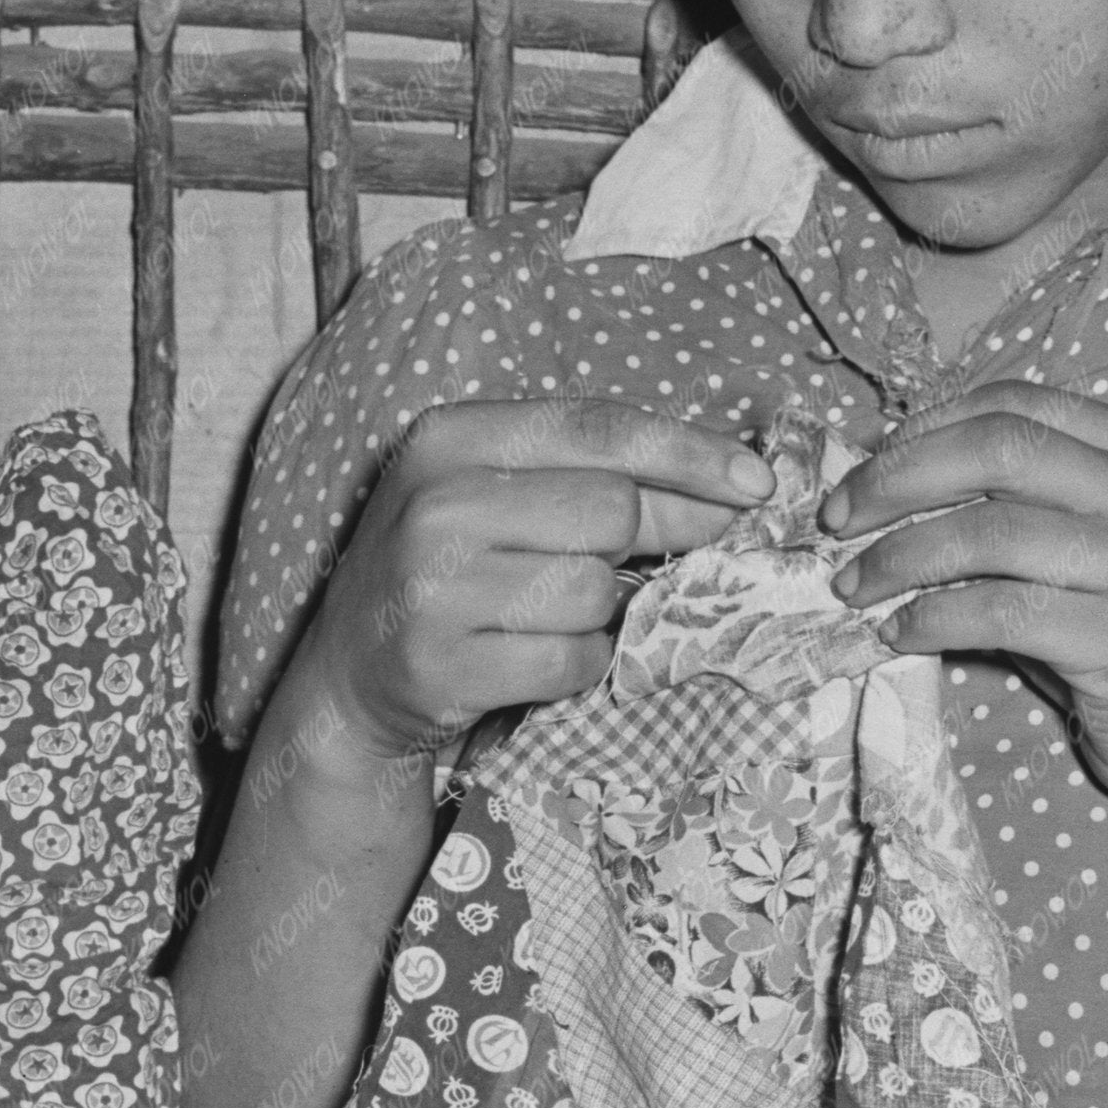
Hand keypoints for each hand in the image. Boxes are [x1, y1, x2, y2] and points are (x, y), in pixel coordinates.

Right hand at [279, 396, 774, 779]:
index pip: (597, 429)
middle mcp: (436, 504)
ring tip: (554, 615)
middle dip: (656, 540)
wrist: (349, 678)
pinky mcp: (445, 667)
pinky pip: (572, 660)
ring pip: (596, 592)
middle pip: (610, 510)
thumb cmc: (446, 572)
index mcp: (449, 438)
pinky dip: (578, 665)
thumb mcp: (491, 494)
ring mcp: (436, 588)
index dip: (689, 455)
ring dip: (605, 613)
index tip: (758, 484)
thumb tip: (727, 486)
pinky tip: (537, 659)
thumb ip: (584, 472)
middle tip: (662, 565)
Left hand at [840, 383, 1107, 828]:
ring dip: (900, 557)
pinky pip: (1001, 612)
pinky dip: (931, 619)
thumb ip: (1007, 502)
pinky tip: (897, 633)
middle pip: (997, 450)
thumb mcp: (1076, 545)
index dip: (922, 432)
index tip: (863, 474)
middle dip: (897, 480)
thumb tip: (882, 483)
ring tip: (854, 587)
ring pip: (991, 531)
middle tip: (838, 523)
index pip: (1011, 406)